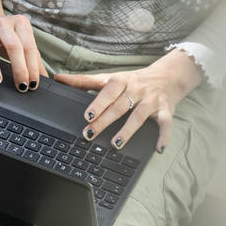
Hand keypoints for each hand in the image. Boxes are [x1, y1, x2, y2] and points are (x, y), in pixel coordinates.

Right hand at [0, 6, 44, 90]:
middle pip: (13, 46)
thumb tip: (45, 78)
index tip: (33, 84)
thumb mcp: (22, 41)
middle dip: (19, 69)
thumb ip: (34, 59)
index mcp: (20, 24)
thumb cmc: (6, 35)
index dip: (32, 67)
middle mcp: (2, 23)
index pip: (29, 47)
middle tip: (22, 86)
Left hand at [53, 50, 201, 152]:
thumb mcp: (110, 78)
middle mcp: (137, 90)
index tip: (87, 115)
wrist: (167, 77)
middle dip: (104, 121)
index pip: (108, 91)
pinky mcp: (166, 111)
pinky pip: (166, 124)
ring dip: (128, 131)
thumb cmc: (132, 80)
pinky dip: (163, 136)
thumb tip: (59, 79)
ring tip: (115, 144)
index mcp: (122, 81)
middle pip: (119, 107)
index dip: (98, 103)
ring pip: (139, 116)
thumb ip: (84, 81)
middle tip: (89, 134)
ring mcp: (152, 101)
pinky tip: (157, 149)